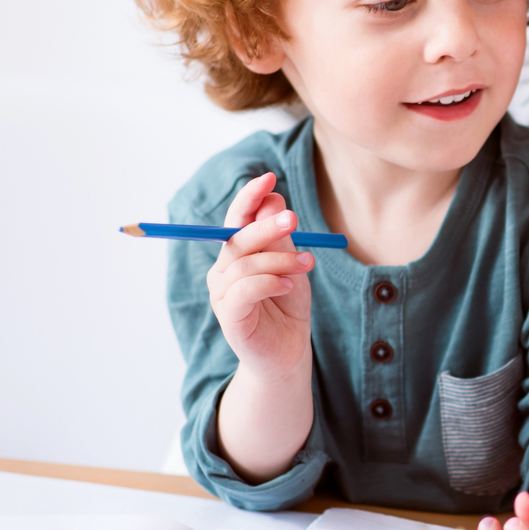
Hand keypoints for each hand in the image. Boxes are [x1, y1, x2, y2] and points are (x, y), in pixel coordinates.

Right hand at [206, 172, 313, 382]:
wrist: (288, 351)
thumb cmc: (287, 306)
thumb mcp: (289, 264)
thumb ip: (280, 236)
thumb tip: (274, 198)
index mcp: (236, 253)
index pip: (236, 218)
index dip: (249, 197)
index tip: (270, 178)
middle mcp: (223, 270)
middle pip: (237, 238)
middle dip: (266, 224)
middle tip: (294, 219)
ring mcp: (222, 294)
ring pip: (245, 263)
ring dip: (279, 260)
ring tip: (306, 265)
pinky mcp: (229, 316)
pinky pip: (244, 290)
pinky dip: (269, 282)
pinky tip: (289, 286)